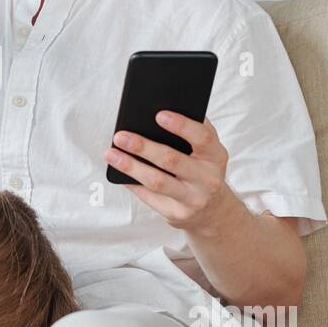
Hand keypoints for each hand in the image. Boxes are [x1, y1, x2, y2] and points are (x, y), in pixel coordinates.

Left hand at [103, 112, 231, 232]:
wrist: (212, 210)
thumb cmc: (202, 169)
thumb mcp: (206, 150)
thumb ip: (191, 131)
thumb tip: (155, 113)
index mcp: (216, 156)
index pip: (202, 138)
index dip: (182, 126)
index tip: (158, 115)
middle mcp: (208, 179)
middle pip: (172, 160)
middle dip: (143, 147)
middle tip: (120, 136)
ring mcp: (193, 199)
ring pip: (157, 182)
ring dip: (131, 167)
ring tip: (111, 154)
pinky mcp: (177, 214)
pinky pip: (149, 197)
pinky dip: (132, 183)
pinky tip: (118, 172)